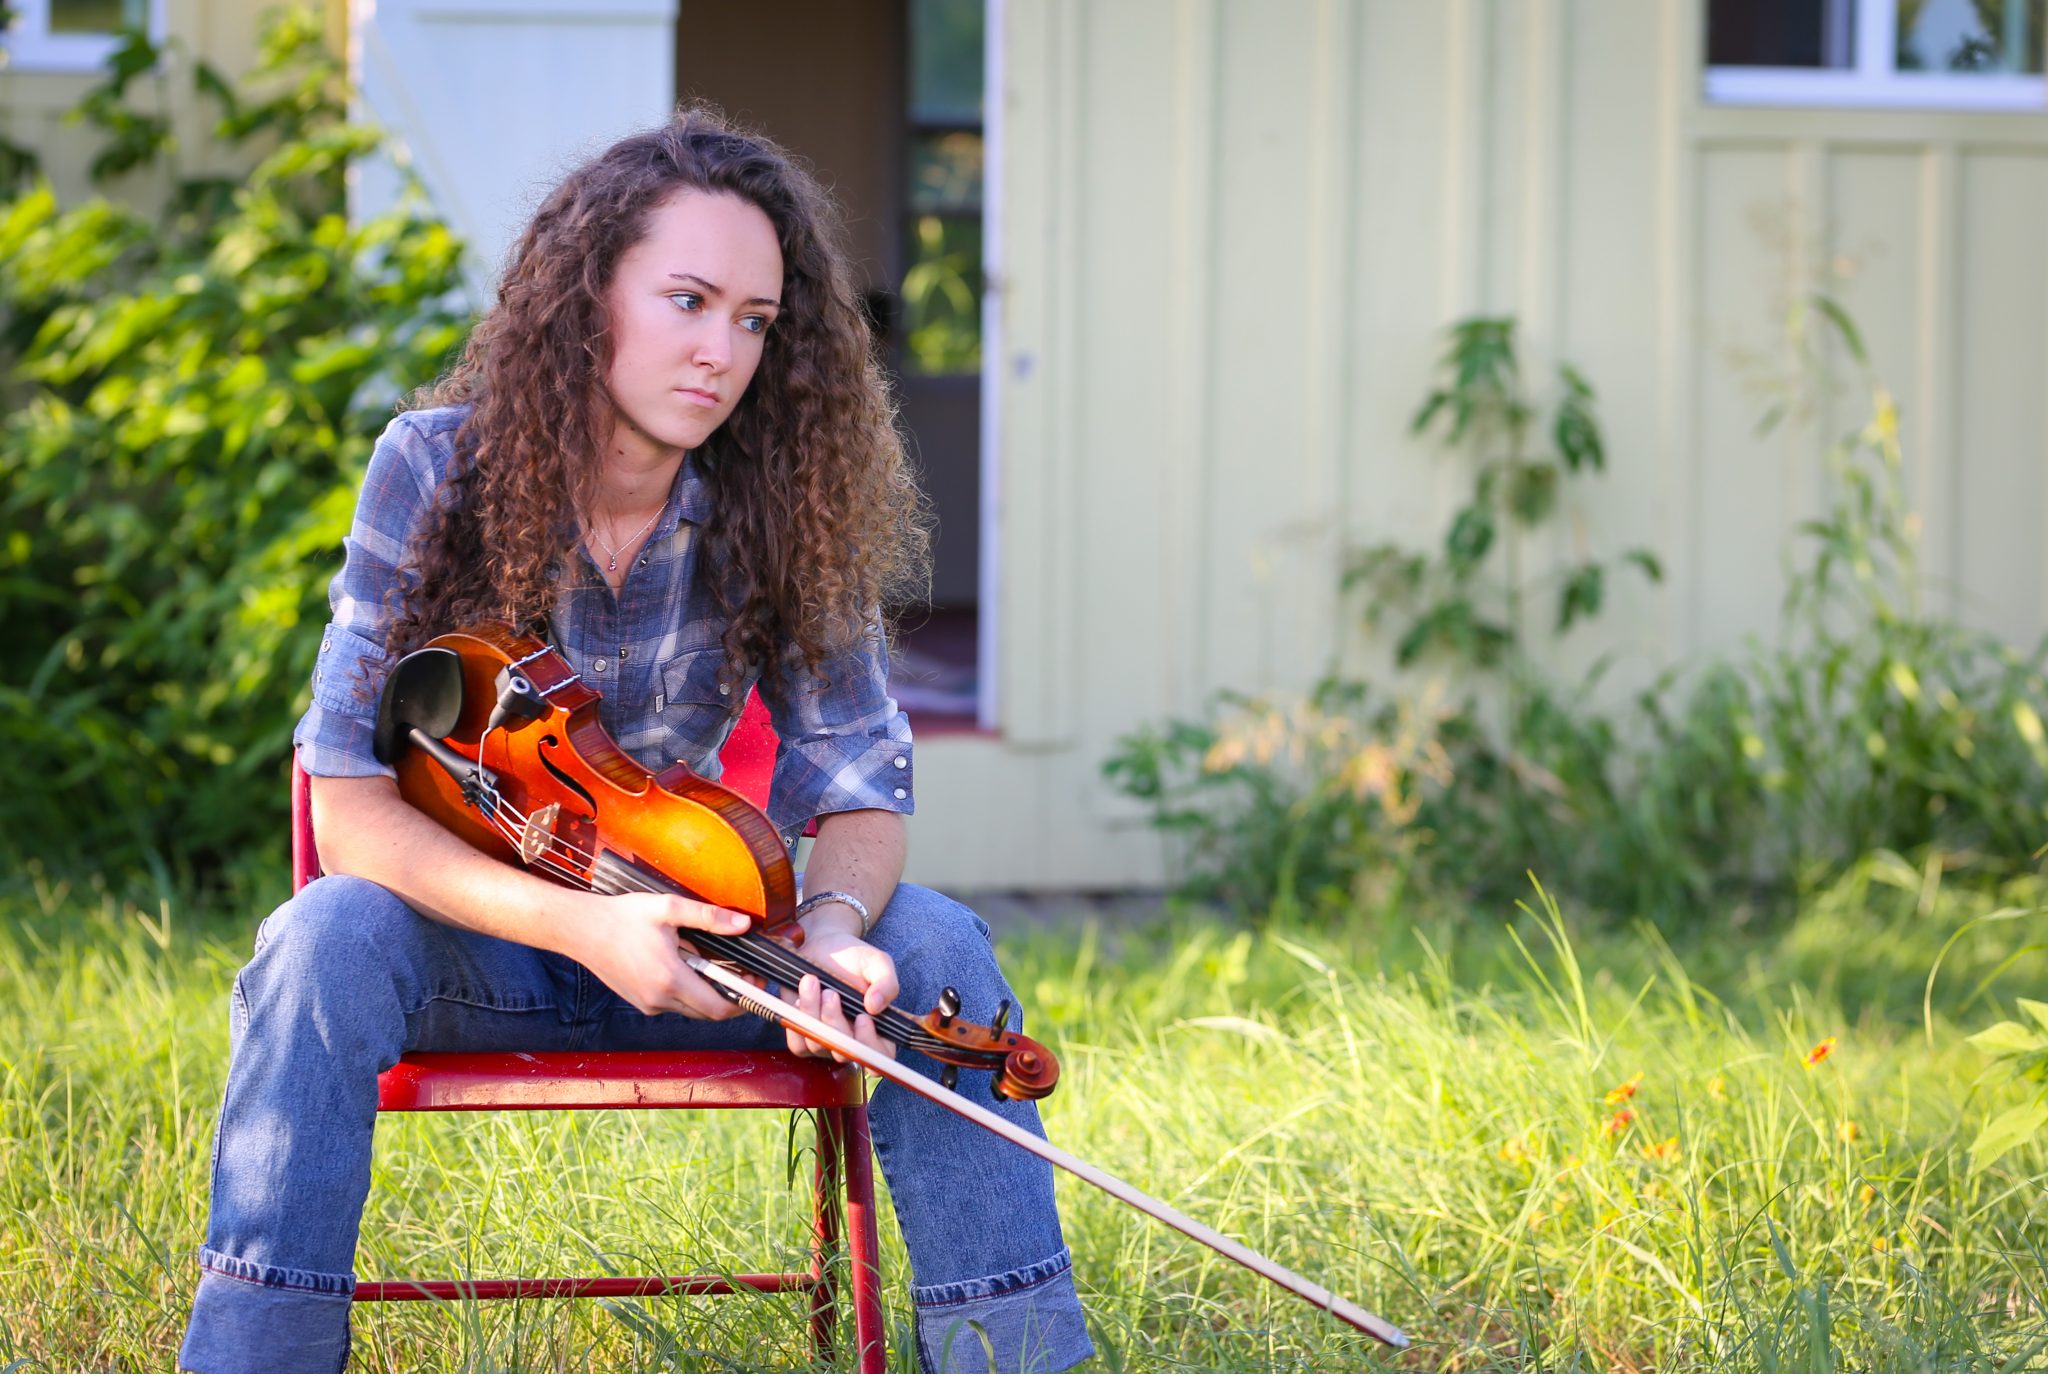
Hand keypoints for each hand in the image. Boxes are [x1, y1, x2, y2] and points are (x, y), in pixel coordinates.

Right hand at [569, 890, 752, 1018]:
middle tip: (740, 971)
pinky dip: (687, 991)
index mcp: (670, 979)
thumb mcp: (669, 909)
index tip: (755, 983)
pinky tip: (683, 965)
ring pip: (691, 1009)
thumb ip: (709, 918)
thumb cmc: (622, 917)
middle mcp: (659, 999)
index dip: (744, 1000)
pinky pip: (673, 1004)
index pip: (719, 1008)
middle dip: (729, 995)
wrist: (581, 930)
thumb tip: (743, 925)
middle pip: (708, 1012)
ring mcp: (648, 1004)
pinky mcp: (640, 1002)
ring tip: (708, 962)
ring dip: (706, 993)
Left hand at [780, 925, 898, 1064]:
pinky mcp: (804, 1037)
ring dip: (813, 1013)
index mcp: (879, 1029)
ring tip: (812, 982)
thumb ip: (886, 982)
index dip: (871, 1046)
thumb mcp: (876, 962)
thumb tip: (876, 1007)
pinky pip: (798, 1045)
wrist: (822, 947)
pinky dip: (797, 1022)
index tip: (862, 1017)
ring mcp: (828, 1043)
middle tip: (831, 992)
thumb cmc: (853, 957)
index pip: (880, 1057)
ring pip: (819, 1046)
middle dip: (835, 1022)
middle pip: (846, 1054)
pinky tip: (800, 998)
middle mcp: (854, 1042)